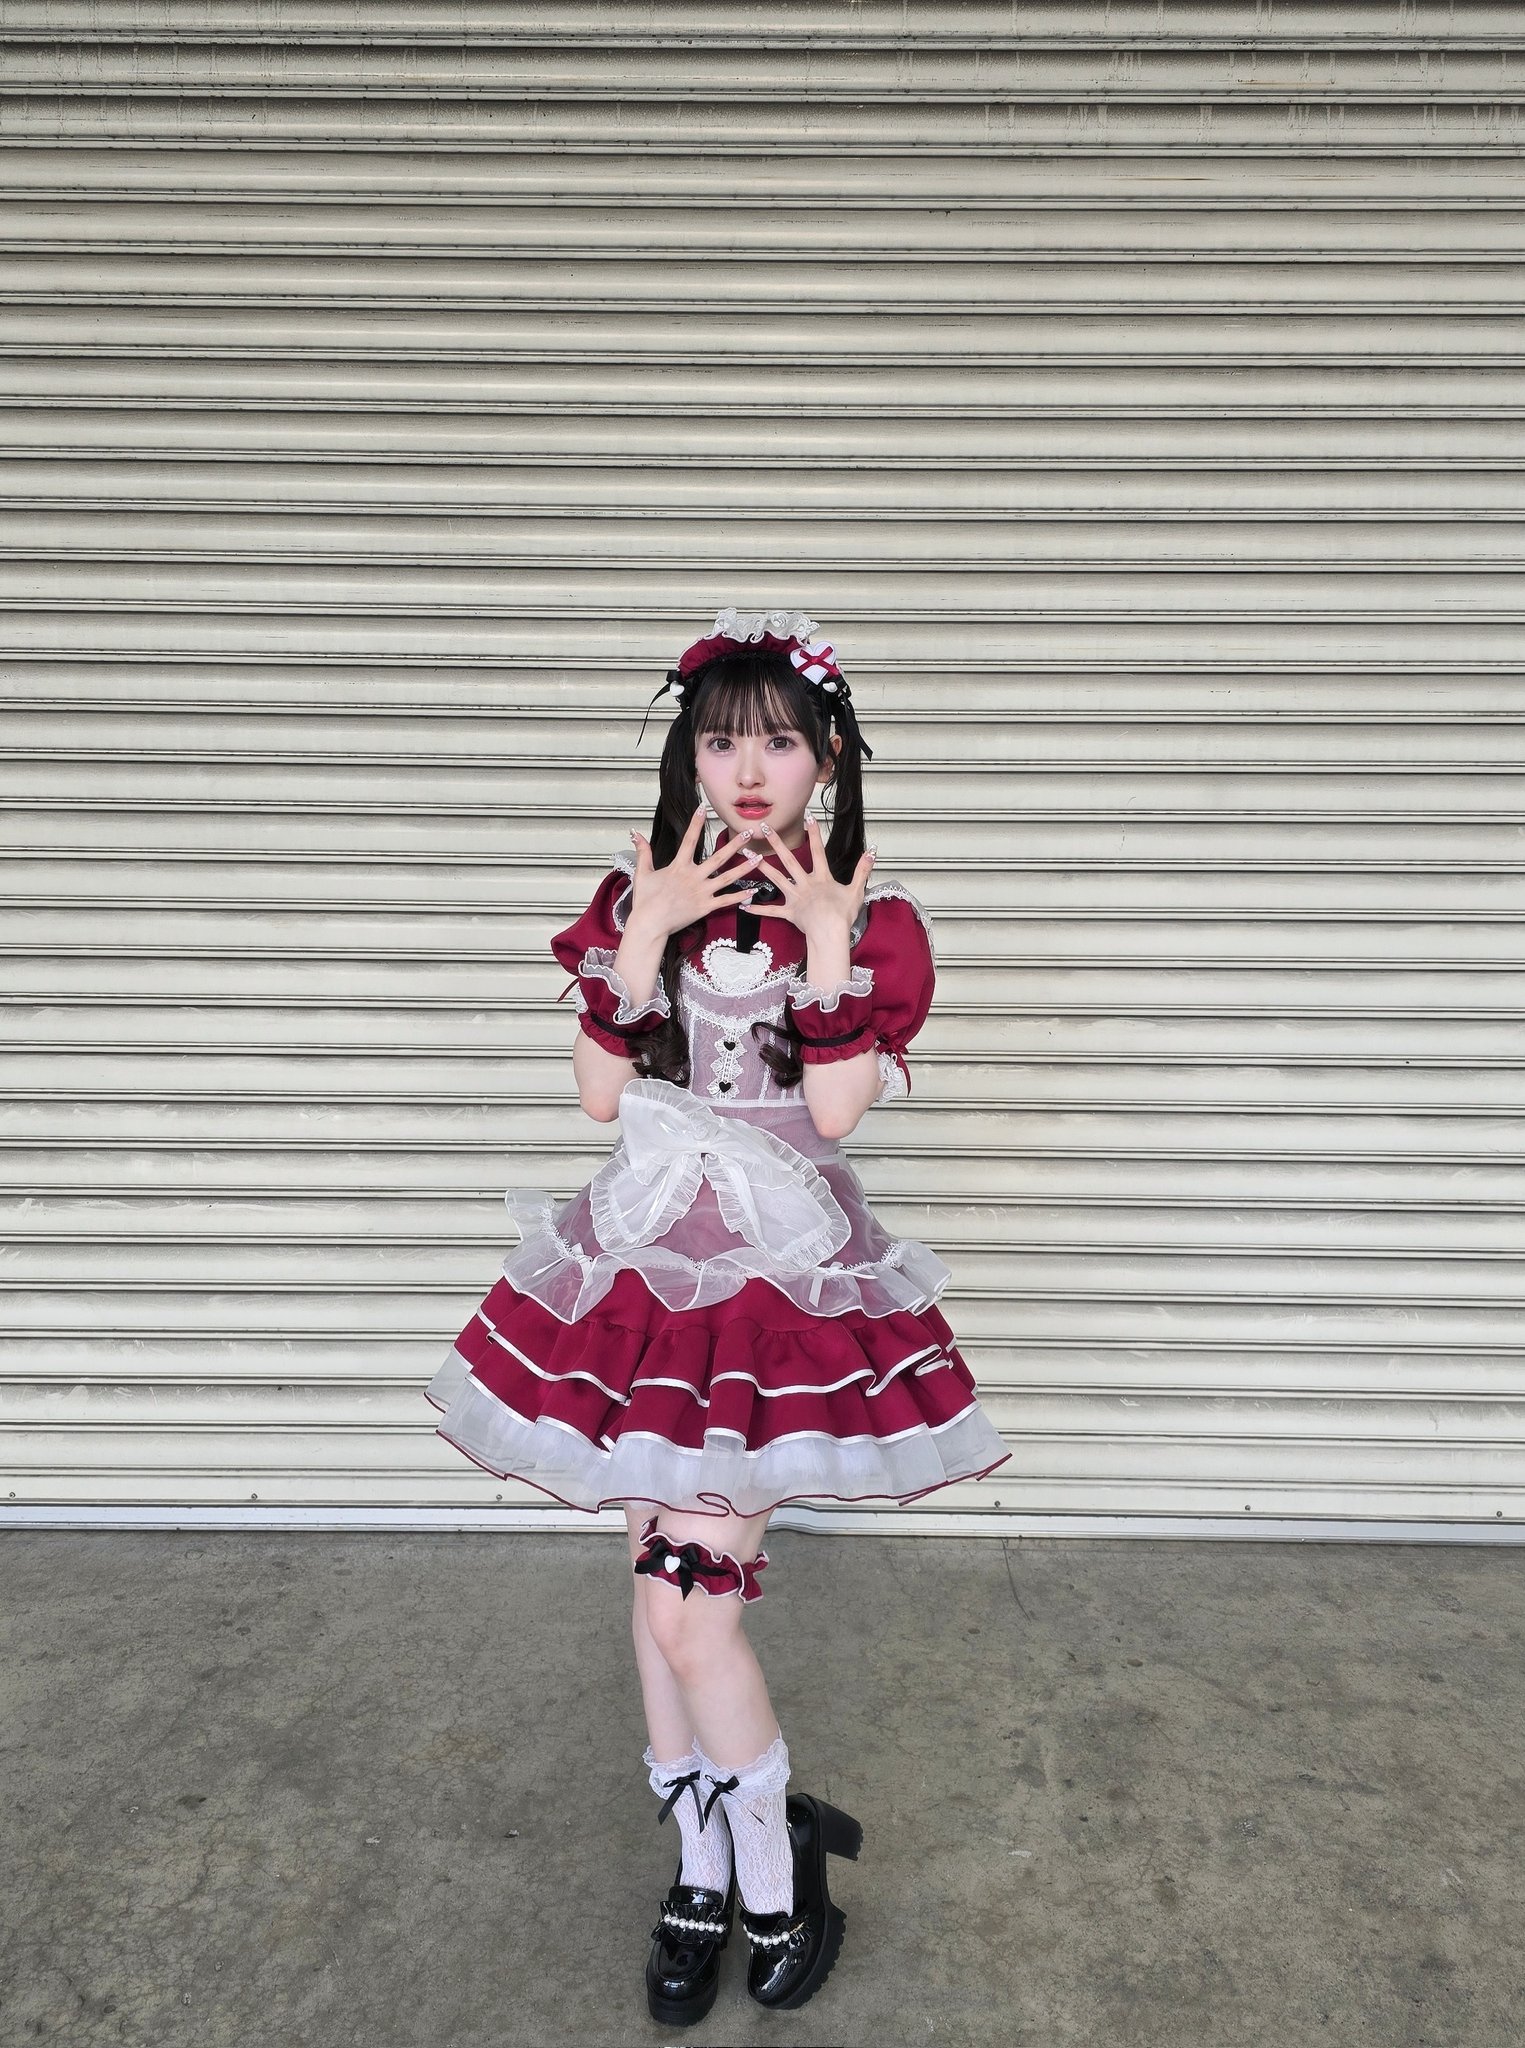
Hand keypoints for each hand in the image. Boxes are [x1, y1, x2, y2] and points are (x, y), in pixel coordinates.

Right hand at [626, 803, 763, 938]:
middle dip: (735, 844)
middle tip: (748, 833)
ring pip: (728, 878)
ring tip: (759, 858)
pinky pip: (726, 901)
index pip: (689, 840)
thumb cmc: (645, 900)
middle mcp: (693, 877)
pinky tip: (752, 890)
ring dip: (744, 868)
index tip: (703, 808)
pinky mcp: (705, 907)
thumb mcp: (642, 873)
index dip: (695, 822)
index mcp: (679, 866)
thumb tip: (635, 834)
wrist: (650, 924)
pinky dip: (740, 896)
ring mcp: (701, 892)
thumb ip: (643, 852)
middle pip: (718, 857)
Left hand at [745, 816, 875, 941]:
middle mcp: (805, 884)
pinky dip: (759, 909)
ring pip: (775, 879)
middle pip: (789, 860)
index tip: (808, 817)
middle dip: (776, 843)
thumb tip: (872, 852)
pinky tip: (745, 906)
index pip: (818, 851)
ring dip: (761, 867)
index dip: (814, 833)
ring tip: (746, 855)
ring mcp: (795, 898)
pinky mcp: (789, 913)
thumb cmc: (843, 915)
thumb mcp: (856, 891)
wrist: (830, 934)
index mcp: (822, 878)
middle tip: (764, 828)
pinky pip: (772, 911)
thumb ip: (862, 870)